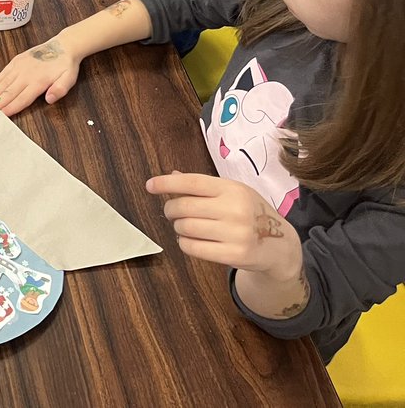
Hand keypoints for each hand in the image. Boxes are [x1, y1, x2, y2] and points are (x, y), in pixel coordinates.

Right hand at [0, 37, 81, 115]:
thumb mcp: (69, 78)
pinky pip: (4, 72)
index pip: (22, 98)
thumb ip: (60, 89)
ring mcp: (20, 66)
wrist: (63, 45)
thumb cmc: (65, 65)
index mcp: (39, 81)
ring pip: (3, 83)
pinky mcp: (17, 60)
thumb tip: (49, 99)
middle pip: (9, 92)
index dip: (10, 108)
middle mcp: (26, 74)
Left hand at [146, 173, 303, 277]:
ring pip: (185, 228)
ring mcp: (236, 233)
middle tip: (172, 213)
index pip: (192, 183)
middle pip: (183, 207)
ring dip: (178, 228)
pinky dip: (185, 244)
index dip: (167, 183)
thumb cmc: (250, 213)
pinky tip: (191, 241)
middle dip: (170, 209)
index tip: (150, 186)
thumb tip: (172, 175)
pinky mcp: (235, 255)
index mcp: (233, 189)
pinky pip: (193, 248)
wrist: (280, 246)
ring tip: (186, 227)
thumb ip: (203, 186)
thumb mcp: (233, 193)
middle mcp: (235, 209)